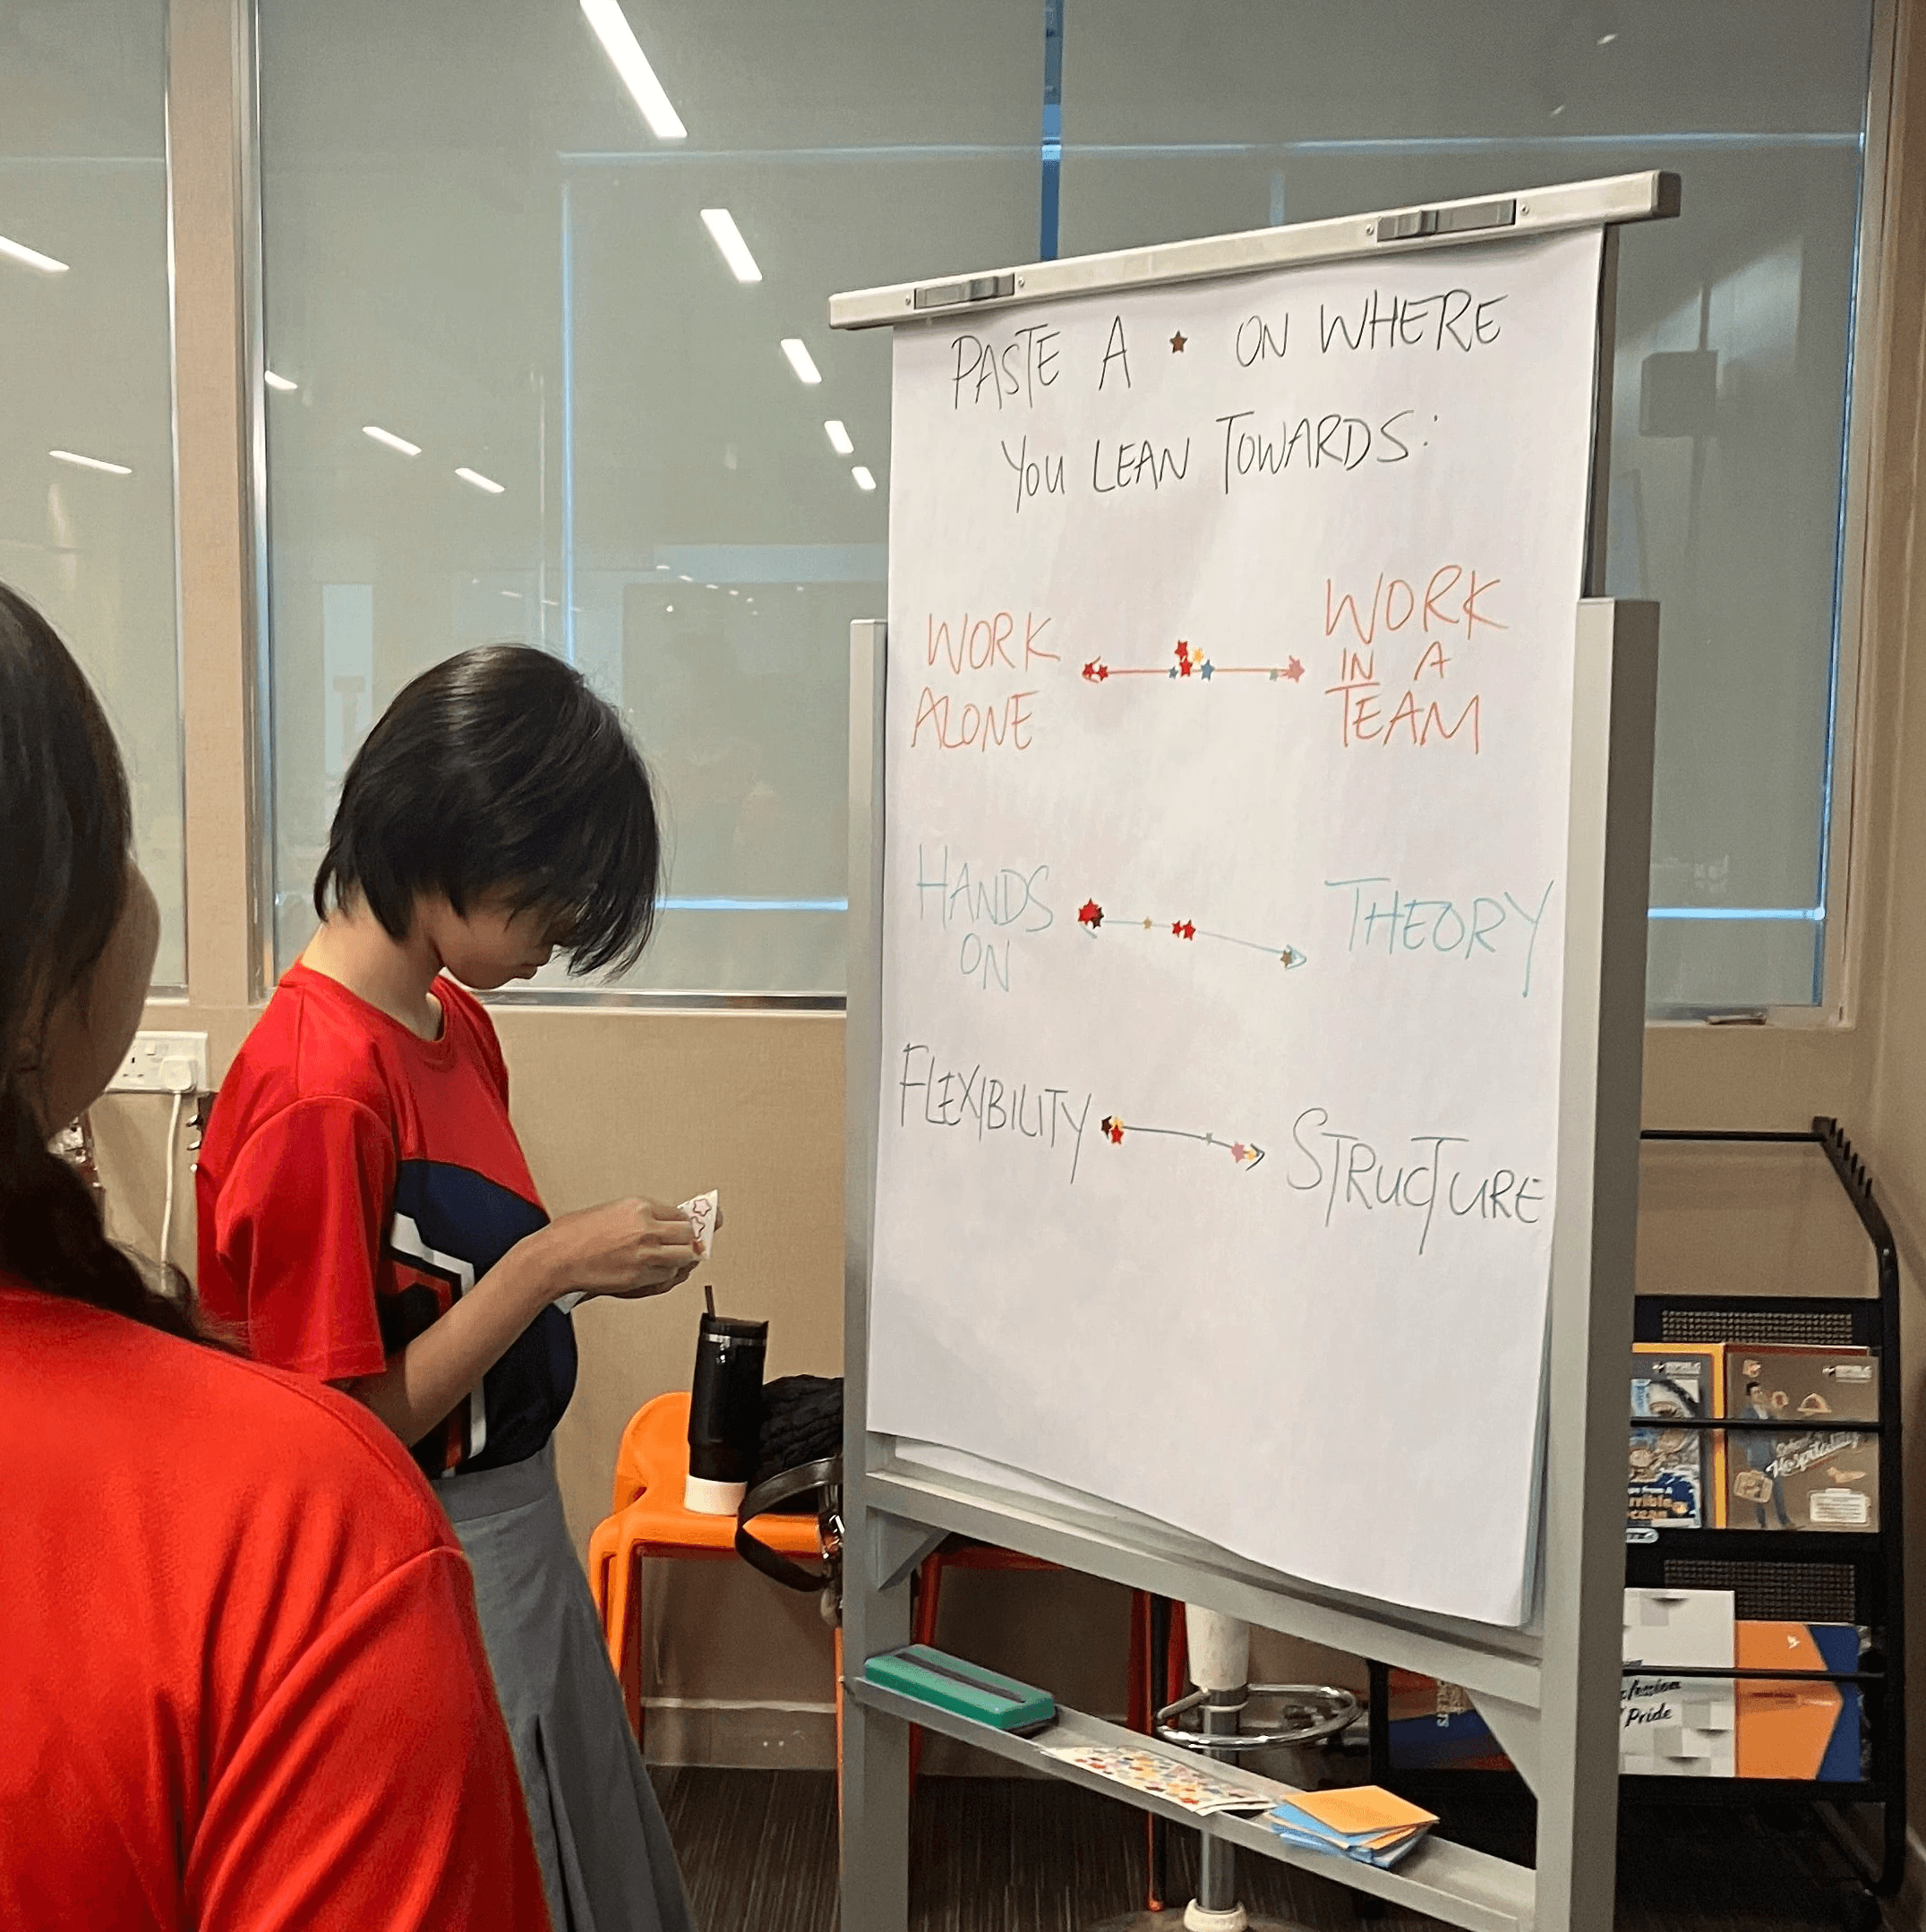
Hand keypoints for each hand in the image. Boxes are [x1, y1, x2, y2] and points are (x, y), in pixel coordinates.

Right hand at [537, 1198, 699, 1302]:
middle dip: (691, 1240)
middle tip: (693, 1243)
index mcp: (640, 1208)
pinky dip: (668, 1274)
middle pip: (689, 1235)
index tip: (697, 1225)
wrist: (555, 1257)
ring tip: (679, 1258)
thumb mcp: (611, 1211)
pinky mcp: (638, 1277)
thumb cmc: (573, 1234)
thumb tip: (661, 1223)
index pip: (681, 1214)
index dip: (690, 1223)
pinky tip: (664, 1271)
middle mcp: (646, 1229)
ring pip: (683, 1258)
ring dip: (682, 1259)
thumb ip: (640, 1217)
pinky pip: (667, 1276)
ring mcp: (644, 1254)